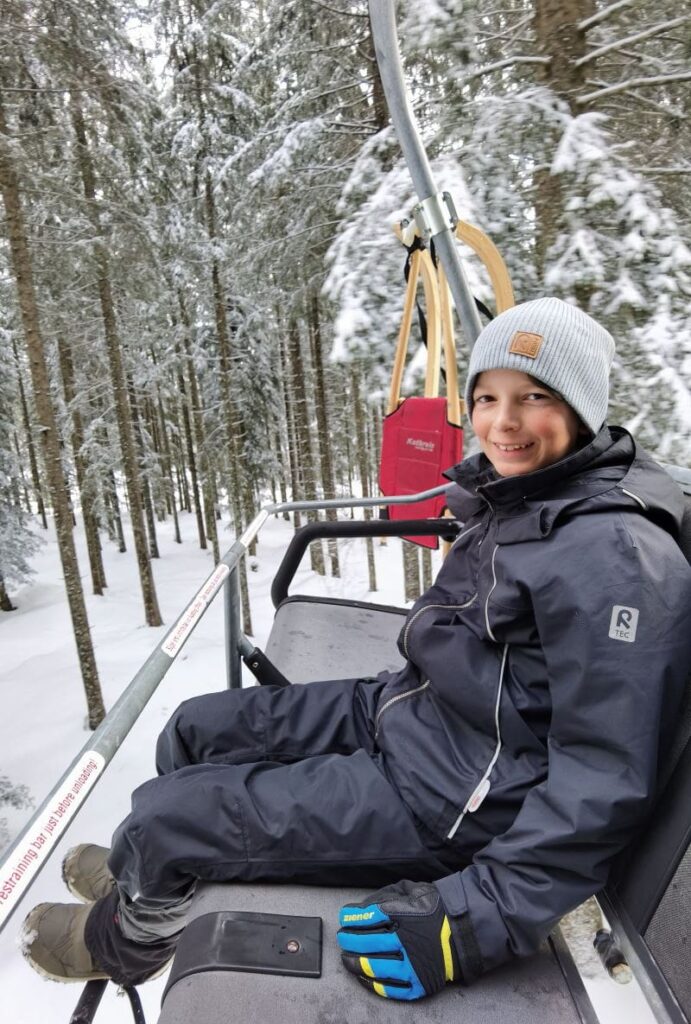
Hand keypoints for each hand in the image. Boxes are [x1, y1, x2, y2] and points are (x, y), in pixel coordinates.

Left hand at [337, 879, 458, 1000]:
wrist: (466, 933)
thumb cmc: (437, 909)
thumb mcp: (414, 891)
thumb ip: (388, 895)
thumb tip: (363, 907)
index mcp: (405, 916)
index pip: (368, 916)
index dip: (351, 917)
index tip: (344, 917)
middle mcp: (406, 941)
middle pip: (366, 942)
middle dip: (349, 939)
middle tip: (343, 938)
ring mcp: (412, 966)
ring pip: (373, 967)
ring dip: (354, 963)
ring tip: (346, 959)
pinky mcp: (418, 984)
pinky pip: (388, 989)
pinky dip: (371, 983)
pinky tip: (362, 977)